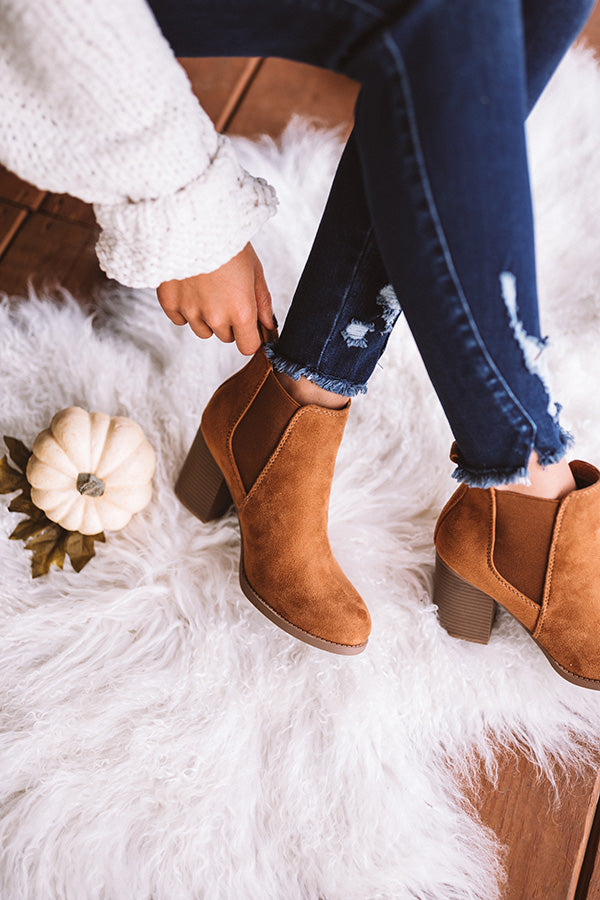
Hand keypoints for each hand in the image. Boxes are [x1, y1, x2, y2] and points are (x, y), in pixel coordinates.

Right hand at [156, 242, 274, 355]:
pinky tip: (190, 288)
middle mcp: (215, 317)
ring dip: (206, 317)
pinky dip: (185, 309)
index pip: (248, 347)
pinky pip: (180, 320)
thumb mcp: (255, 269)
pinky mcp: (169, 303)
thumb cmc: (228, 242)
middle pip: (226, 337)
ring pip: (202, 331)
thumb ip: (262, 302)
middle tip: (226, 294)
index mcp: (241, 311)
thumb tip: (268, 326)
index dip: (250, 337)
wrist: (194, 220)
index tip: (249, 326)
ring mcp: (190, 311)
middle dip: (229, 322)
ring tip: (207, 289)